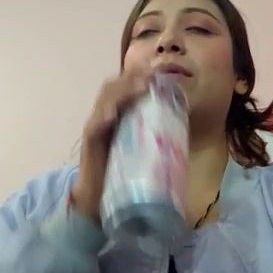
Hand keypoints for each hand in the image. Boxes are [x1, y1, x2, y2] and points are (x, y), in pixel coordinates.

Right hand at [71, 69, 149, 221]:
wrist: (97, 200)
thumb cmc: (123, 173)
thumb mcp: (143, 147)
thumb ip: (155, 133)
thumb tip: (184, 122)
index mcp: (119, 114)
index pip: (125, 87)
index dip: (139, 76)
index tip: (158, 72)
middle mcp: (105, 115)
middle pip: (113, 87)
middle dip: (131, 78)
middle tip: (150, 77)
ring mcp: (96, 126)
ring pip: (105, 100)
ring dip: (122, 91)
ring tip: (139, 87)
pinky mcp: (89, 141)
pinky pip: (94, 125)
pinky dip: (103, 116)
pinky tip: (113, 114)